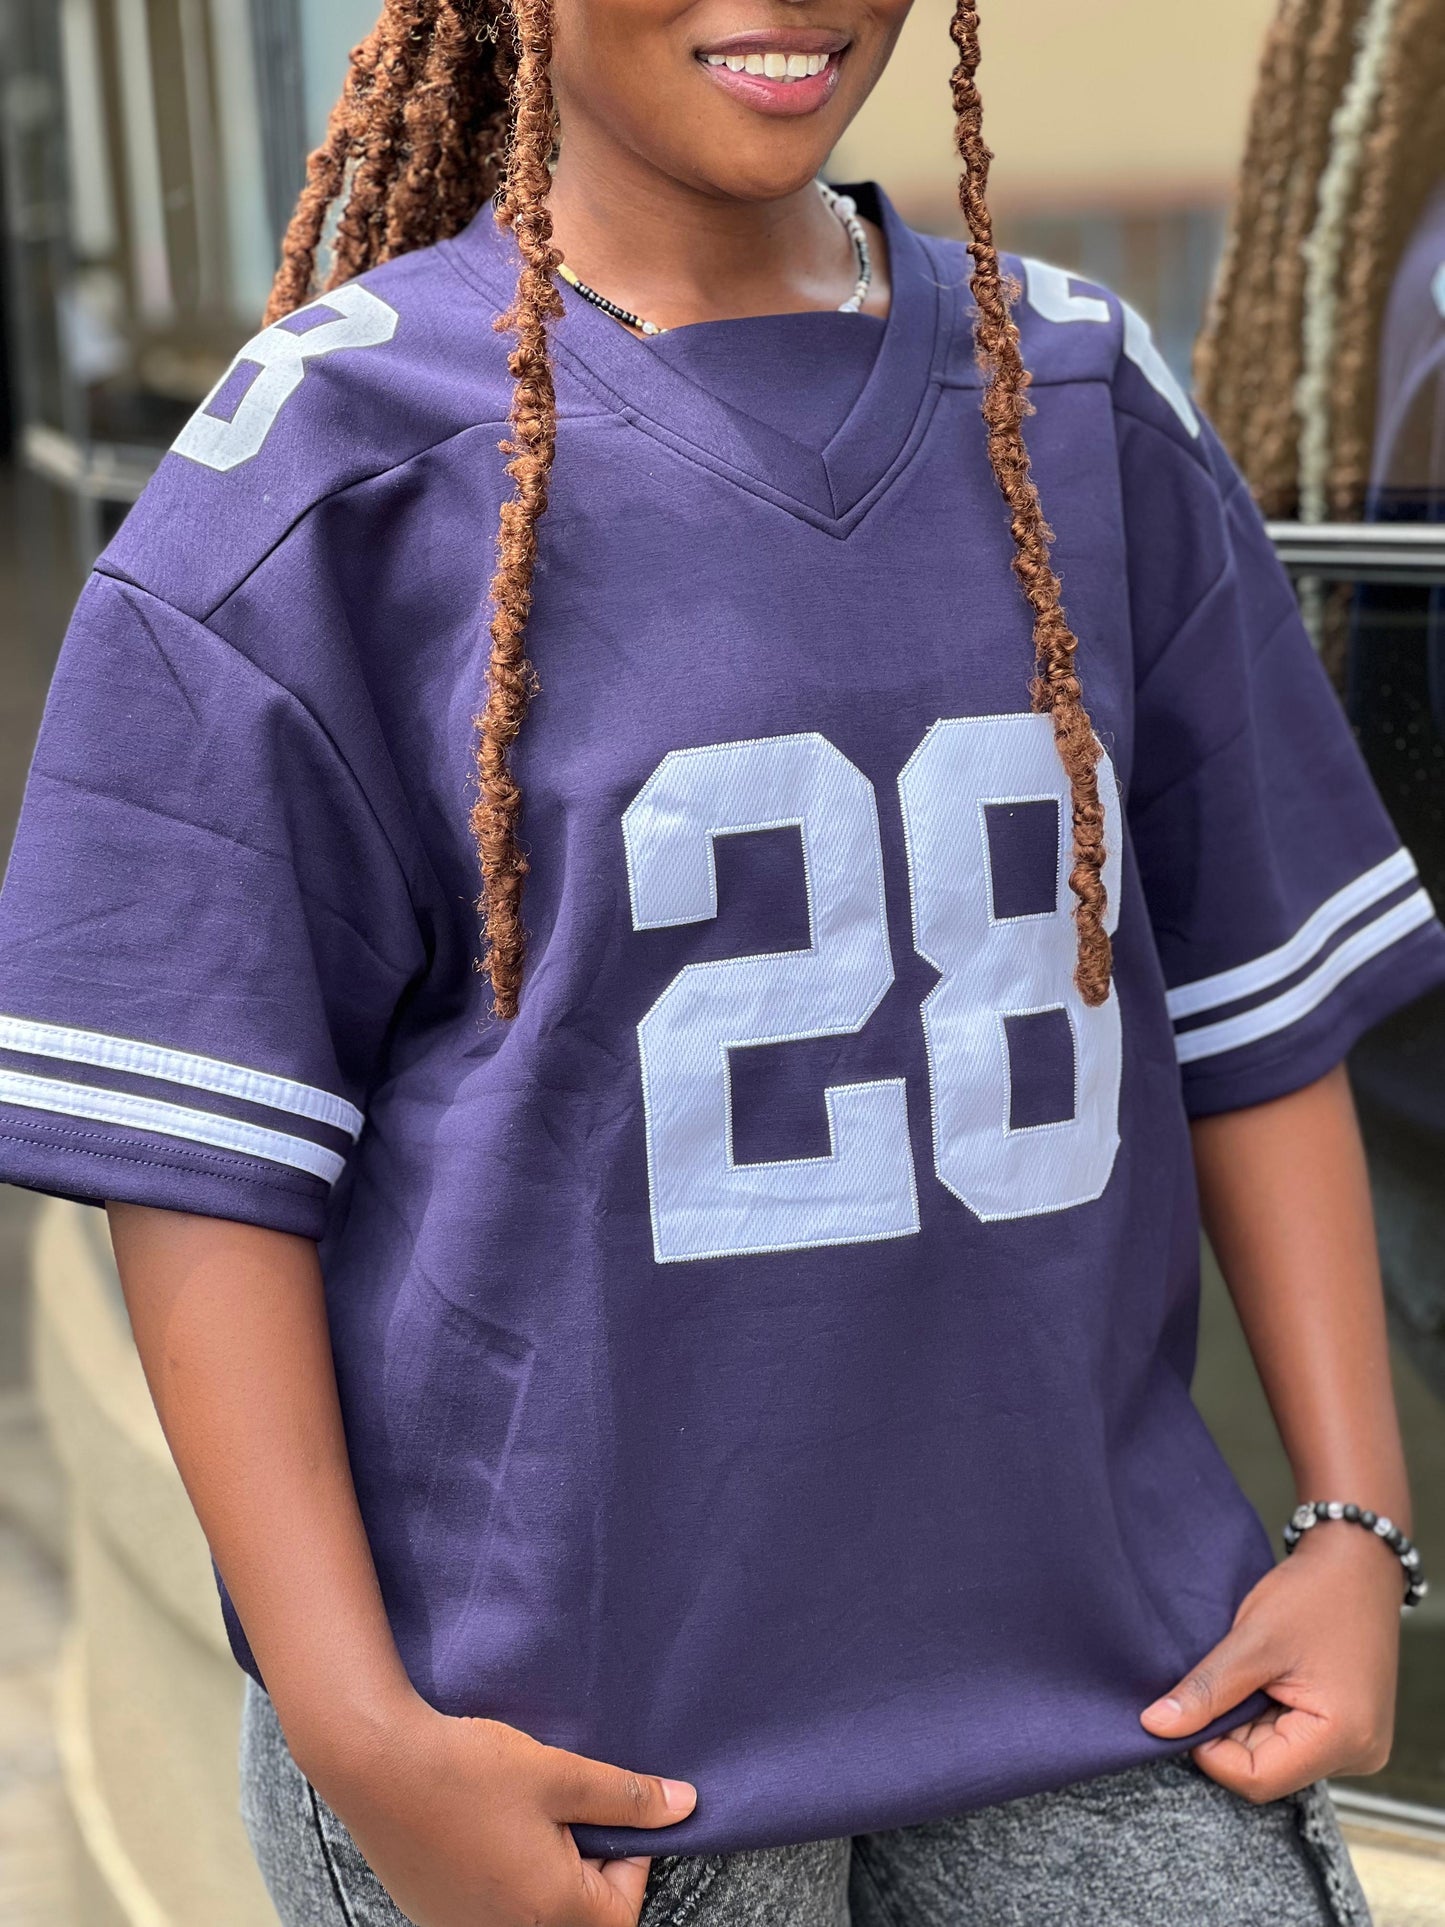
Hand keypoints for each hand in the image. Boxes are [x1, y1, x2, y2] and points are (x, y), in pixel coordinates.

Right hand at [291, 1685, 695, 1926]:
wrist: (376, 1764)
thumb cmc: (469, 1769)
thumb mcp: (558, 1774)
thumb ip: (625, 1797)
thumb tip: (686, 1806)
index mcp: (550, 1911)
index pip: (622, 1912)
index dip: (628, 1859)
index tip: (606, 1812)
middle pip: (578, 1918)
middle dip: (585, 1867)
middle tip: (566, 1810)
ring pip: (533, 1914)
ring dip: (545, 1875)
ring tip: (525, 1816)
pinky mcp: (433, 1917)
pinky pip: (490, 1911)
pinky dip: (504, 1879)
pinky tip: (486, 1829)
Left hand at [1139, 1523, 1402, 1800]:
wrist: (1358, 1564)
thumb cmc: (1315, 1594)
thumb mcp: (1253, 1641)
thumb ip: (1206, 1689)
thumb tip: (1155, 1726)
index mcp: (1342, 1737)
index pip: (1256, 1780)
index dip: (1210, 1752)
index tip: (1188, 1712)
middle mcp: (1358, 1753)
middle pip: (1267, 1772)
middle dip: (1229, 1734)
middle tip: (1218, 1684)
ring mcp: (1357, 1744)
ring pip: (1277, 1758)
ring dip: (1247, 1724)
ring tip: (1248, 1676)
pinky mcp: (1349, 1731)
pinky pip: (1294, 1742)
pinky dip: (1267, 1717)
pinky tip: (1264, 1682)